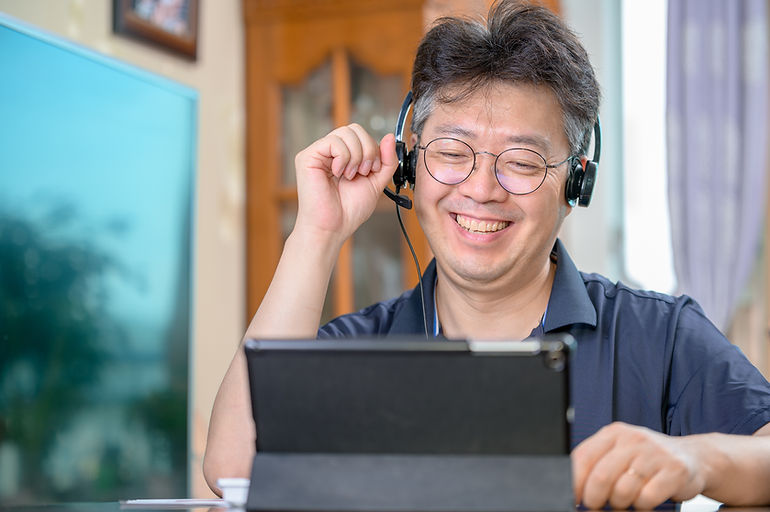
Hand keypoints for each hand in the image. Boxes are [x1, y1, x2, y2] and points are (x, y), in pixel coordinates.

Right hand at [293, 124, 397, 246]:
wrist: (332, 228)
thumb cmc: (349, 211)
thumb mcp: (376, 182)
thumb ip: (386, 161)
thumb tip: (390, 137)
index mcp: (343, 157)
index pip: (361, 134)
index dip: (372, 148)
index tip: (371, 170)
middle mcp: (329, 153)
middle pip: (354, 129)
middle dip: (367, 150)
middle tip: (363, 172)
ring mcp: (317, 153)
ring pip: (345, 132)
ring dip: (356, 156)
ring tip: (350, 175)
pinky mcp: (307, 157)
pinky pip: (333, 141)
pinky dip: (343, 158)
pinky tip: (339, 173)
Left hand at [572, 422, 705, 509]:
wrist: (692, 457)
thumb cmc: (647, 459)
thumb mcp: (618, 452)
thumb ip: (596, 466)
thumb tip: (574, 491)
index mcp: (613, 433)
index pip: (583, 458)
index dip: (574, 482)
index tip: (574, 498)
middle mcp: (632, 440)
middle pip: (601, 477)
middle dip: (595, 499)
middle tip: (598, 505)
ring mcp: (654, 454)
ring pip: (623, 491)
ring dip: (621, 503)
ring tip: (627, 499)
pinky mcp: (674, 471)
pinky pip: (646, 498)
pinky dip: (642, 506)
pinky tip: (646, 499)